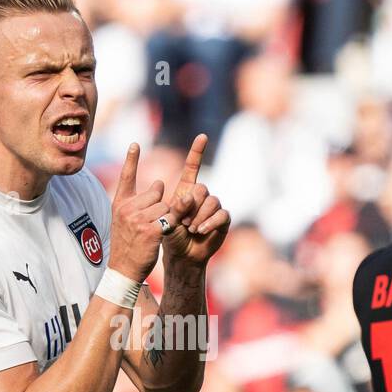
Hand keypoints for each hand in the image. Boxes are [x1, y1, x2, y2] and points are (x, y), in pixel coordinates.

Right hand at [108, 143, 177, 282]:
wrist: (123, 270)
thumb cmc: (127, 245)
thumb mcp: (124, 221)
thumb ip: (139, 202)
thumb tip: (159, 182)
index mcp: (119, 204)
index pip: (126, 177)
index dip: (131, 160)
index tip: (135, 144)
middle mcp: (127, 209)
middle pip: (156, 192)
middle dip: (161, 204)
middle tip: (152, 222)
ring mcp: (138, 219)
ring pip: (166, 205)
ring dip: (167, 216)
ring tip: (155, 231)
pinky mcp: (152, 230)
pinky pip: (171, 218)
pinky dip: (173, 223)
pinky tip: (164, 233)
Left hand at [162, 134, 229, 265]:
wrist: (182, 255)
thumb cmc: (171, 236)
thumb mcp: (168, 220)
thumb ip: (176, 207)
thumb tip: (188, 196)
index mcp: (186, 190)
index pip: (193, 167)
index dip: (197, 152)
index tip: (202, 136)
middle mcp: (202, 196)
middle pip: (201, 188)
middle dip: (191, 206)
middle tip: (182, 222)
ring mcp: (213, 207)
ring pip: (212, 201)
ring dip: (199, 216)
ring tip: (190, 229)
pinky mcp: (223, 219)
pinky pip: (221, 214)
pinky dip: (210, 222)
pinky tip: (201, 230)